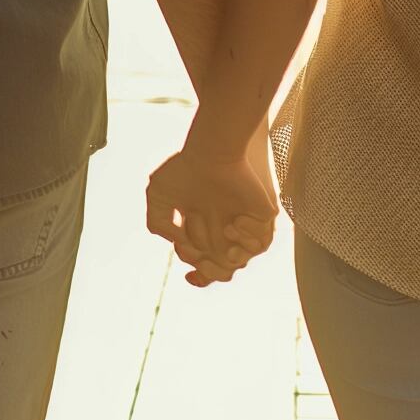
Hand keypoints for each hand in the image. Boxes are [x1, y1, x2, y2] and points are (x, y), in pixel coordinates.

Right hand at [146, 138, 276, 285]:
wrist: (211, 149)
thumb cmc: (184, 168)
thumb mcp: (158, 194)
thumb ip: (158, 221)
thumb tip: (176, 242)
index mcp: (202, 230)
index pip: (203, 263)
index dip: (196, 270)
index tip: (188, 267)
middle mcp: (222, 230)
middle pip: (222, 268)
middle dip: (210, 268)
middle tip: (200, 255)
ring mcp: (243, 223)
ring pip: (241, 259)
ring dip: (230, 257)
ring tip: (220, 236)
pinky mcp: (261, 214)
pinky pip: (261, 240)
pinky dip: (248, 237)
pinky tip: (234, 222)